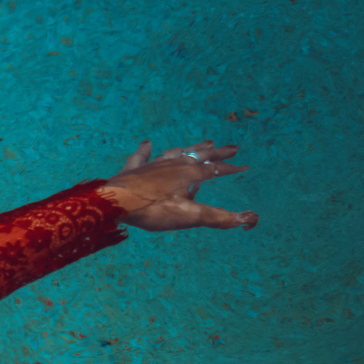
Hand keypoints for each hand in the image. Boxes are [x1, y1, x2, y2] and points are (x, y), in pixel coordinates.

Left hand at [99, 140, 257, 232]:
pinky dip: (145, 151)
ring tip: (203, 143)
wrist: (115, 203)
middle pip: (199, 155)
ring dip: (191, 148)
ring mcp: (152, 165)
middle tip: (232, 148)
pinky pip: (140, 157)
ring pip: (175, 153)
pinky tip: (146, 144)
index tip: (245, 166)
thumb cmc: (152, 210)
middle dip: (217, 153)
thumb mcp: (188, 216)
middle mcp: (173, 164)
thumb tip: (248, 220)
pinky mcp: (132, 170)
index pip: (215, 169)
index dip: (231, 168)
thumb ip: (218, 218)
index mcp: (189, 173)